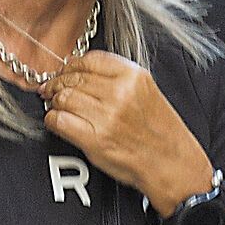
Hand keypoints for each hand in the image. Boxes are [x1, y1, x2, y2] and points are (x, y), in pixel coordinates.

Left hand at [42, 51, 213, 216]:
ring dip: (55, 101)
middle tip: (52, 89)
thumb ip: (116, 78)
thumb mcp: (146, 92)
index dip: (72, 64)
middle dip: (58, 83)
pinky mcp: (95, 140)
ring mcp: (107, 117)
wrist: (172, 164)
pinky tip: (57, 122)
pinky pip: (59, 121)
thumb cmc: (160, 132)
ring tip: (56, 106)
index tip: (66, 70)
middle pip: (73, 78)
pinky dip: (52, 120)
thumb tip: (78, 69)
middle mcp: (120, 93)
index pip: (91, 59)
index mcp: (134, 77)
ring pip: (63, 97)